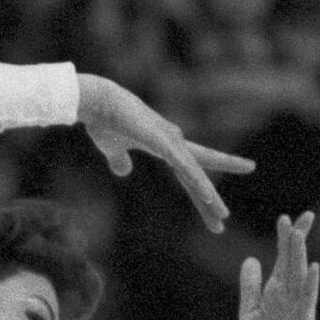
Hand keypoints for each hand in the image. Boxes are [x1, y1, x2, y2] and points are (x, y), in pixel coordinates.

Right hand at [76, 73, 253, 232]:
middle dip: (211, 200)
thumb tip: (124, 171)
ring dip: (209, 196)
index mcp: (166, 146)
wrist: (95, 100)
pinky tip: (207, 195)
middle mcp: (174, 143)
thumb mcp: (112, 148)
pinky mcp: (161, 139)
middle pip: (198, 177)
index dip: (199, 193)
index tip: (210, 211)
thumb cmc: (104, 121)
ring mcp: (170, 140)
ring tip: (223, 215)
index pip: (188, 175)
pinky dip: (196, 179)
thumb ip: (120, 159)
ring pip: (195, 174)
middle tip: (224, 219)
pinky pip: (182, 164)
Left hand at [238, 212, 319, 319]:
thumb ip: (250, 287)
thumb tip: (251, 259)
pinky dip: (310, 284)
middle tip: (302, 215)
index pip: (282, 261)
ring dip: (300, 256)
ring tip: (300, 234)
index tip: (285, 218)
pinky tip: (313, 268)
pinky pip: (307, 301)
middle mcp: (290, 298)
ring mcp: (298, 310)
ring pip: (299, 277)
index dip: (284, 240)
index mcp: (277, 294)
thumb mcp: (250, 313)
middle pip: (294, 263)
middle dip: (296, 240)